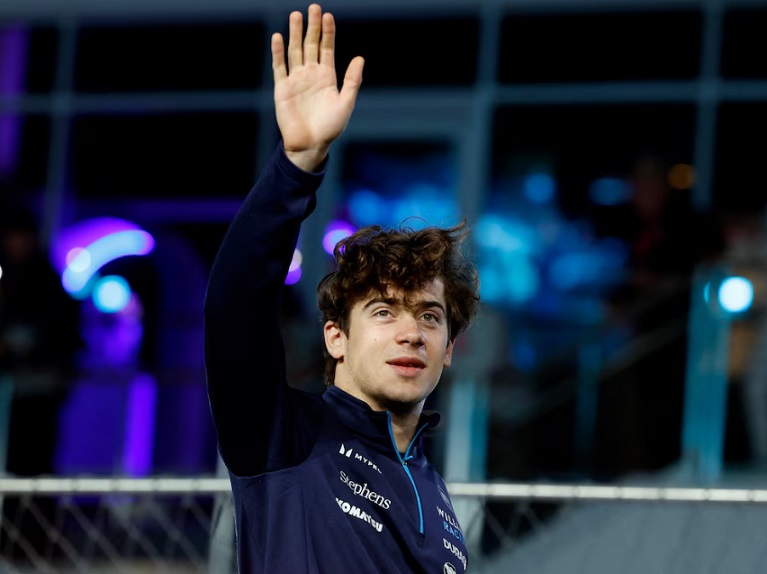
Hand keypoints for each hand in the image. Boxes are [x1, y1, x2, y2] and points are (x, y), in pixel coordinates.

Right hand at [272, 3, 364, 171]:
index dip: (328, 33)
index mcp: (327, 77)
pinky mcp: (282, 89)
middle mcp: (311, 75)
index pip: (327, 49)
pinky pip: (280, 67)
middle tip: (313, 8)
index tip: (328, 16)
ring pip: (295, 51)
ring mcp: (296, 80)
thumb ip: (352, 80)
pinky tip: (278, 37)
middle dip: (312, 27)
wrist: (310, 145)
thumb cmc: (330, 128)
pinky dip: (278, 52)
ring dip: (295, 34)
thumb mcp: (345, 103)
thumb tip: (359, 58)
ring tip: (296, 16)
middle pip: (311, 45)